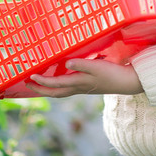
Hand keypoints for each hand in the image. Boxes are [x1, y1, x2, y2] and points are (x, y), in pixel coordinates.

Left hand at [26, 58, 143, 97]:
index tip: (30, 76)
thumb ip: (82, 64)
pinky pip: (68, 88)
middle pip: (55, 93)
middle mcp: (78, 88)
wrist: (127, 82)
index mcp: (78, 83)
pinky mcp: (88, 86)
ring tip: (40, 84)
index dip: (41, 82)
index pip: (55, 84)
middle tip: (28, 85)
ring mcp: (83, 88)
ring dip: (48, 89)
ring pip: (61, 92)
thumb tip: (66, 63)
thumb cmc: (113, 74)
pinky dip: (59, 86)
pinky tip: (61, 79)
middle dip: (40, 90)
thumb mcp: (97, 67)